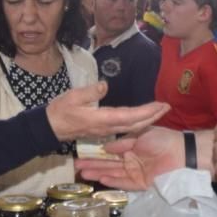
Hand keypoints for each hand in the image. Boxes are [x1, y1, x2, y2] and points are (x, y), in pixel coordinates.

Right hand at [45, 81, 168, 141]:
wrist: (49, 128)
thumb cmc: (60, 111)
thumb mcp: (72, 97)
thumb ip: (90, 92)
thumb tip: (105, 85)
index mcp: (101, 119)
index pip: (129, 116)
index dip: (146, 112)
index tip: (160, 105)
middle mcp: (106, 127)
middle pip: (134, 124)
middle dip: (152, 116)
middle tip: (167, 107)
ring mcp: (105, 131)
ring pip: (130, 127)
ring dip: (147, 120)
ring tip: (159, 111)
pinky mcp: (102, 131)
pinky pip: (124, 128)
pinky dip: (136, 123)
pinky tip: (142, 118)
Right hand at [74, 126, 184, 189]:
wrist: (182, 153)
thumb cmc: (163, 140)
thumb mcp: (140, 136)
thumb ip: (122, 143)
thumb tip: (105, 147)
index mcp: (130, 148)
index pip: (109, 152)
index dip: (96, 153)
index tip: (81, 154)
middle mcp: (129, 161)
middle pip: (108, 164)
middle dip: (92, 165)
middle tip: (75, 166)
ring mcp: (134, 173)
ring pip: (113, 173)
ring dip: (98, 173)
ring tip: (82, 173)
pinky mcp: (141, 183)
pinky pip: (124, 183)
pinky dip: (113, 181)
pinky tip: (100, 179)